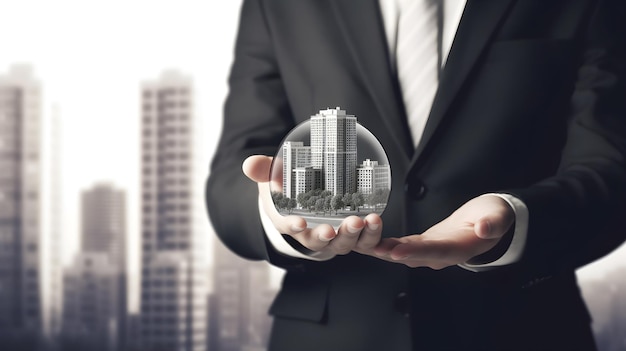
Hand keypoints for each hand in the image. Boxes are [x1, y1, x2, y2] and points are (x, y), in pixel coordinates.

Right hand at [242, 155, 382, 254]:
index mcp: (289, 222)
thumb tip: (249, 164)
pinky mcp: (350, 232)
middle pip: (321, 241)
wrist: (301, 198)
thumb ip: (263, 170)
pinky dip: (371, 235)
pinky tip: (377, 221)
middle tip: (346, 223)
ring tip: (367, 220)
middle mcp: (311, 234)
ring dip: (356, 235)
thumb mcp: (271, 176)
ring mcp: (333, 236)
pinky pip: (362, 240)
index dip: (293, 226)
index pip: (289, 227)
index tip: (299, 222)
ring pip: (344, 243)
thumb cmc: (285, 188)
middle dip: (333, 235)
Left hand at [369, 195, 514, 268]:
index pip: (435, 251)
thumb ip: (493, 223)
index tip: (397, 252)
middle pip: (412, 256)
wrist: (486, 224)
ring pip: (402, 254)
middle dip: (389, 253)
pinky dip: (383, 245)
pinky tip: (367, 242)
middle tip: (368, 248)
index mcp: (459, 249)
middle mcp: (440, 255)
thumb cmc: (491, 218)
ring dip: (381, 250)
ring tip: (360, 245)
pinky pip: (400, 247)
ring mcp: (429, 251)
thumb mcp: (498, 217)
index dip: (415, 252)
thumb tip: (486, 228)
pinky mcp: (422, 245)